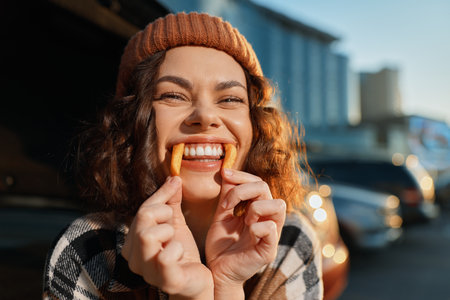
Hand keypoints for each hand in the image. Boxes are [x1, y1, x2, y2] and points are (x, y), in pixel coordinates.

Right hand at [121, 176, 212, 297]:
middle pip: (143, 217)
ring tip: (175, 242)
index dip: (160, 195)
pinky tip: (181, 255)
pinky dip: (178, 249)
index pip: (142, 210)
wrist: (197, 282)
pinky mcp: (165, 281)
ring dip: (169, 232)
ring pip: (148, 235)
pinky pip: (166, 255)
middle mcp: (133, 259)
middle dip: (164, 213)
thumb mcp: (175, 223)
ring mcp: (147, 271)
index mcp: (133, 244)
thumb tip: (173, 177)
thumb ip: (170, 202)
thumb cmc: (183, 254)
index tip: (175, 182)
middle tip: (173, 224)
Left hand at [205, 169, 285, 291]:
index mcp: (258, 209)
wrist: (216, 271)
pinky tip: (246, 234)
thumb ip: (227, 196)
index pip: (258, 182)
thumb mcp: (221, 215)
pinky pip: (271, 229)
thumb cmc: (221, 244)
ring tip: (242, 220)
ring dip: (255, 207)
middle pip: (266, 188)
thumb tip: (226, 172)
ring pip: (278, 205)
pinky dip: (256, 227)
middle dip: (244, 189)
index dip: (242, 175)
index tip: (224, 174)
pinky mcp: (269, 250)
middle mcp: (267, 219)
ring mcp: (271, 234)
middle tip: (227, 204)